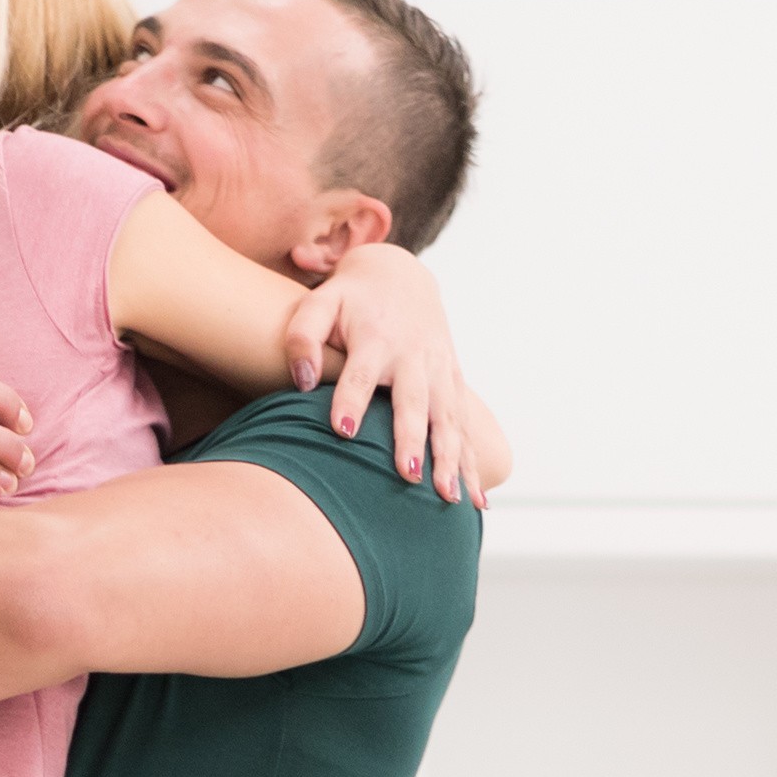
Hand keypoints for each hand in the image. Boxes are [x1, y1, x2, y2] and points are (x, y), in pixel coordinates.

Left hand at [280, 245, 513, 504]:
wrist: (401, 276)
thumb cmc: (349, 299)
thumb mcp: (320, 303)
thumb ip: (302, 336)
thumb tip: (300, 381)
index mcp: (376, 338)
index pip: (360, 373)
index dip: (351, 399)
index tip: (341, 431)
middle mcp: (413, 357)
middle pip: (414, 403)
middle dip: (413, 439)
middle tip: (408, 476)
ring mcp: (439, 372)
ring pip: (448, 421)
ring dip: (450, 460)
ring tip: (447, 499)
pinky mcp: (454, 385)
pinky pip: (466, 429)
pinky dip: (473, 464)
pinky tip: (477, 501)